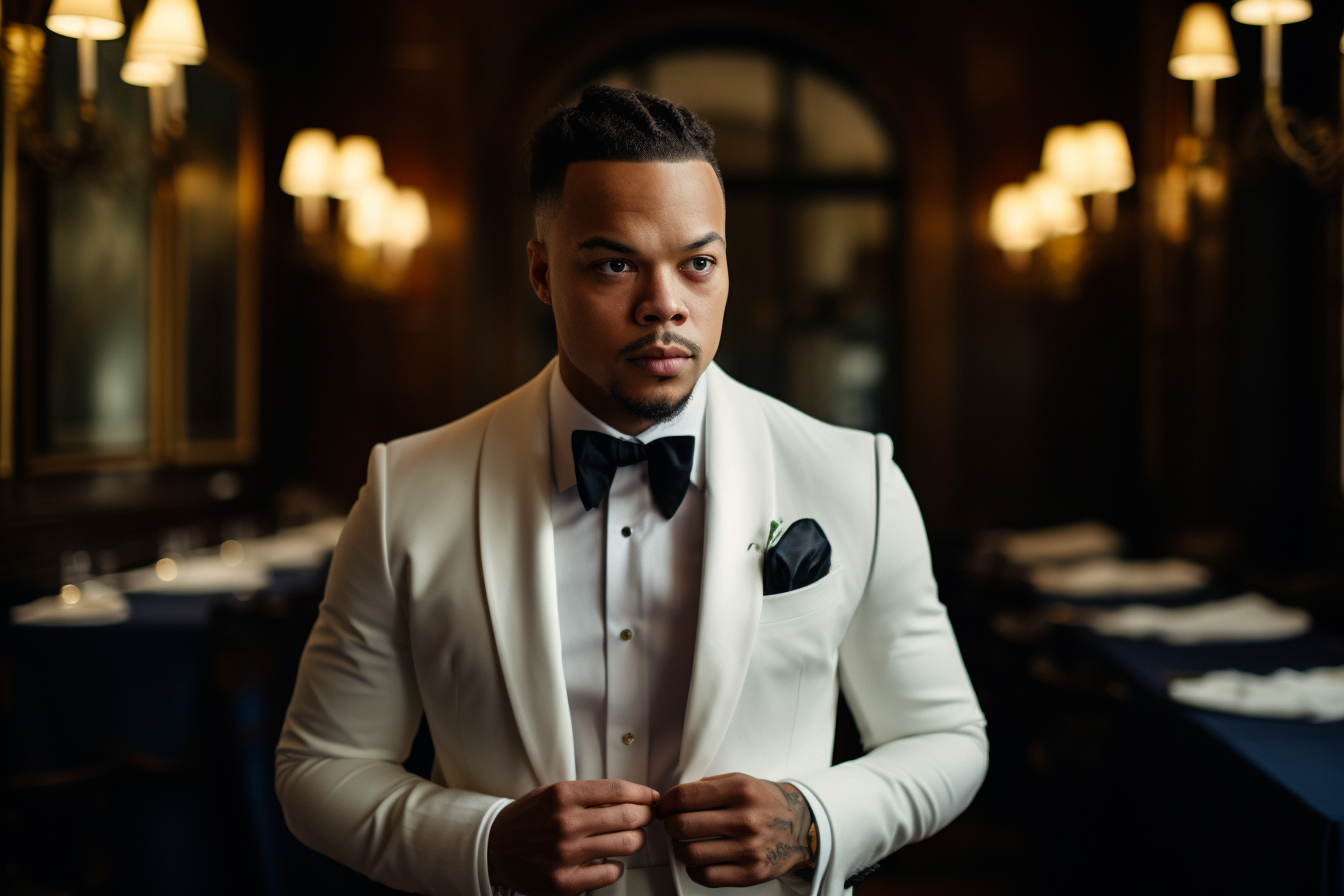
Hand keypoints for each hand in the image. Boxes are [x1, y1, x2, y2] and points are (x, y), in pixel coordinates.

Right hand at [487, 779, 658, 895]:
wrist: (494, 847)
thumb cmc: (526, 819)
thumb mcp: (553, 793)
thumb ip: (588, 795)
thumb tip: (630, 796)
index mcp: (563, 795)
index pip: (619, 790)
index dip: (643, 793)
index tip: (650, 797)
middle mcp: (565, 823)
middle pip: (628, 817)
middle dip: (644, 816)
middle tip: (645, 817)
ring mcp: (565, 855)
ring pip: (626, 844)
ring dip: (636, 840)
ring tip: (630, 837)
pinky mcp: (564, 882)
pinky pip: (610, 872)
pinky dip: (617, 866)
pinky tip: (609, 859)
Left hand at [656, 773, 813, 886]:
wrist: (800, 826)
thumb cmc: (767, 803)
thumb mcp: (741, 780)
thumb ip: (708, 786)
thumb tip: (673, 798)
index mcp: (740, 790)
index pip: (684, 797)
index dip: (666, 803)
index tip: (664, 808)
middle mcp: (745, 819)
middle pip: (682, 826)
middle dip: (670, 825)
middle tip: (674, 824)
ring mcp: (748, 848)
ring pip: (690, 853)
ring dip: (680, 848)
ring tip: (686, 842)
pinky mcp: (750, 873)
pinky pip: (705, 876)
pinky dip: (694, 869)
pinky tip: (700, 859)